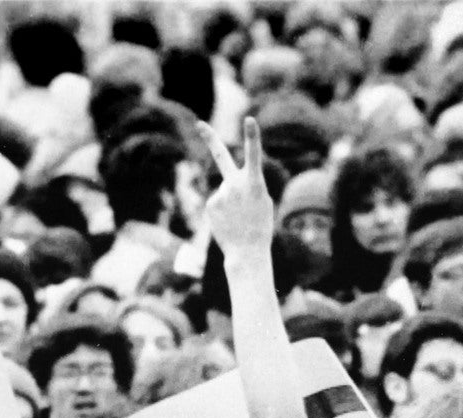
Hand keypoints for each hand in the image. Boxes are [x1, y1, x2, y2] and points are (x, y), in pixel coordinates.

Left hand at [197, 117, 274, 261]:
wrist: (246, 252)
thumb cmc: (260, 226)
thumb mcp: (263, 201)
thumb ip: (248, 184)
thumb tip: (228, 181)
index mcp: (254, 183)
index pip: (254, 155)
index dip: (252, 136)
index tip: (249, 120)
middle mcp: (234, 185)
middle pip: (221, 156)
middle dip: (210, 138)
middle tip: (199, 124)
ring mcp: (220, 194)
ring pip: (225, 189)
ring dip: (231, 200)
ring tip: (238, 217)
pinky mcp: (210, 205)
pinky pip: (218, 200)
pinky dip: (223, 209)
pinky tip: (229, 220)